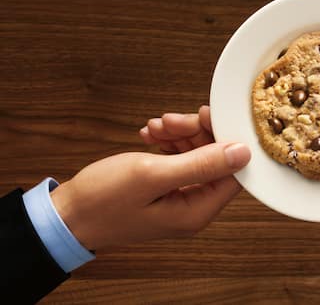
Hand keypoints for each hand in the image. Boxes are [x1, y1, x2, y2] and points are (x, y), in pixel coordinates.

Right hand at [50, 107, 249, 250]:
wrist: (65, 215)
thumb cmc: (102, 200)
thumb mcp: (152, 175)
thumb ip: (200, 164)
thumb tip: (243, 153)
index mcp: (197, 211)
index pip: (233, 171)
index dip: (224, 139)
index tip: (206, 115)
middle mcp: (193, 207)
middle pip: (214, 159)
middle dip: (195, 133)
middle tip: (171, 119)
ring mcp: (179, 197)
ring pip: (195, 154)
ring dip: (178, 134)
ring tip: (155, 126)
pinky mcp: (165, 188)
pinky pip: (177, 159)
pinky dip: (167, 143)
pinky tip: (150, 135)